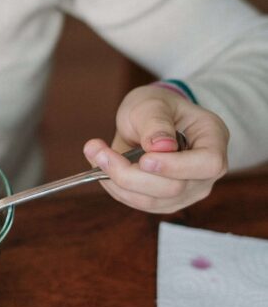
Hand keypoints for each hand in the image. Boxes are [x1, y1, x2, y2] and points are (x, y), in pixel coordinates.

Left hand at [83, 83, 228, 212]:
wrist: (149, 120)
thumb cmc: (156, 107)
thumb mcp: (153, 103)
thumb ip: (156, 122)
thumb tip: (160, 147)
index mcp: (213, 139)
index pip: (208, 164)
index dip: (176, 166)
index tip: (144, 158)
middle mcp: (205, 171)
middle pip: (174, 188)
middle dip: (131, 173)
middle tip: (99, 150)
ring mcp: (188, 190)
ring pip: (153, 202)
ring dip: (117, 181)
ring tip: (95, 153)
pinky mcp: (166, 201)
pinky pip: (139, 203)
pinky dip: (116, 188)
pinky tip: (102, 166)